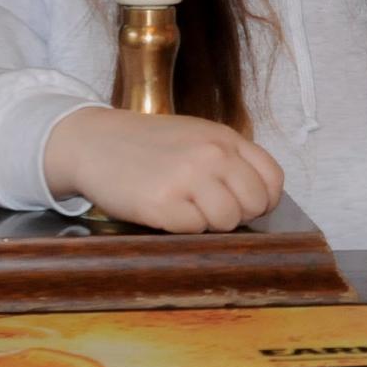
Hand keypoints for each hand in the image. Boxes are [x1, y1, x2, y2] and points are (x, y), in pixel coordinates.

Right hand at [42, 107, 285, 231]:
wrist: (94, 142)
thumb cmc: (148, 144)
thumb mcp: (197, 136)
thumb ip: (230, 159)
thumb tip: (260, 200)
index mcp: (225, 138)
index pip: (273, 179)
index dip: (264, 200)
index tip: (244, 205)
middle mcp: (212, 155)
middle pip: (255, 204)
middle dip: (236, 214)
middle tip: (208, 208)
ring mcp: (188, 178)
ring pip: (227, 221)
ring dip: (209, 223)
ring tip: (185, 208)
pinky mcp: (162, 204)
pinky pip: (193, 230)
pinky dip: (181, 227)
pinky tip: (164, 210)